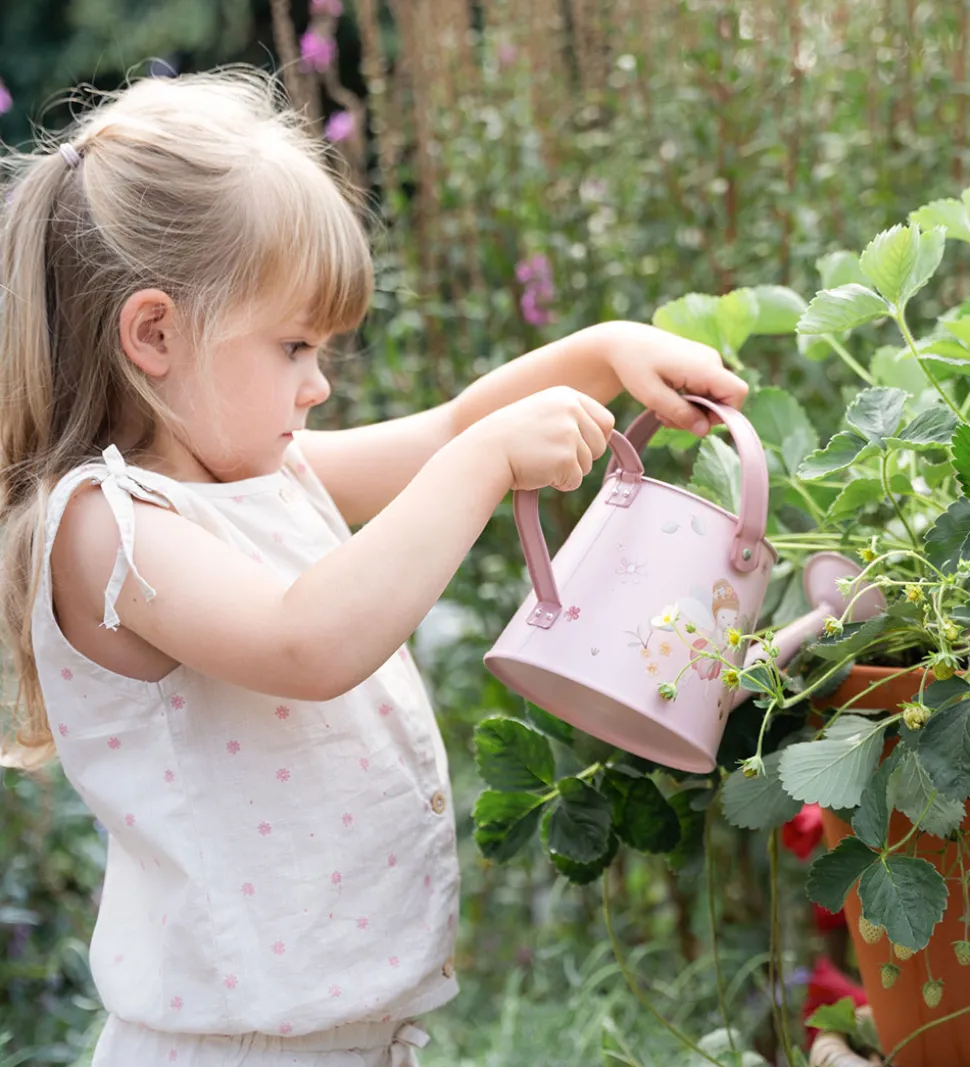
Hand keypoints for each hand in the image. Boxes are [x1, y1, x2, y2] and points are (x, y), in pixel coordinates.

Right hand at [471, 387, 615, 492]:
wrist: (484, 452)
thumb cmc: (509, 438)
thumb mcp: (542, 414)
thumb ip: (569, 419)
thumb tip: (605, 435)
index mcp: (567, 396)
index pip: (605, 421)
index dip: (594, 438)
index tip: (576, 446)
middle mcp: (571, 410)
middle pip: (601, 444)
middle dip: (582, 456)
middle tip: (551, 456)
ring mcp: (569, 433)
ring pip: (587, 464)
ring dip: (566, 470)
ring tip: (539, 461)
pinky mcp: (566, 457)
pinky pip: (575, 481)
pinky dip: (558, 483)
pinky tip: (537, 471)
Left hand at [602, 322, 748, 434]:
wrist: (624, 342)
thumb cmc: (634, 365)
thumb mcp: (652, 396)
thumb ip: (680, 413)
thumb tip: (704, 431)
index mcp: (704, 366)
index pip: (737, 392)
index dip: (724, 413)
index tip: (695, 421)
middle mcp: (711, 361)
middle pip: (723, 400)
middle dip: (699, 417)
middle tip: (667, 420)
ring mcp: (706, 361)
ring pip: (712, 397)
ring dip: (690, 411)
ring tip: (662, 411)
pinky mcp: (699, 364)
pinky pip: (704, 390)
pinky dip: (688, 401)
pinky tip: (666, 400)